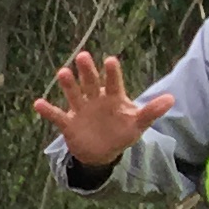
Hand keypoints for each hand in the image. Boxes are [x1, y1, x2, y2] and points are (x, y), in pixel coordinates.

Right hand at [32, 48, 175, 173]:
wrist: (102, 151)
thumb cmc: (121, 132)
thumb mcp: (138, 124)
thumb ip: (151, 111)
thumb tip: (171, 99)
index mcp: (113, 97)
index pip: (113, 82)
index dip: (112, 73)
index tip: (110, 61)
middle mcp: (95, 99)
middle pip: (91, 83)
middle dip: (87, 71)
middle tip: (83, 56)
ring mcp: (81, 110)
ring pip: (73, 95)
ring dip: (68, 85)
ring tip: (62, 73)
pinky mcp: (68, 124)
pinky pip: (57, 116)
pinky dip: (47, 111)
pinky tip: (38, 103)